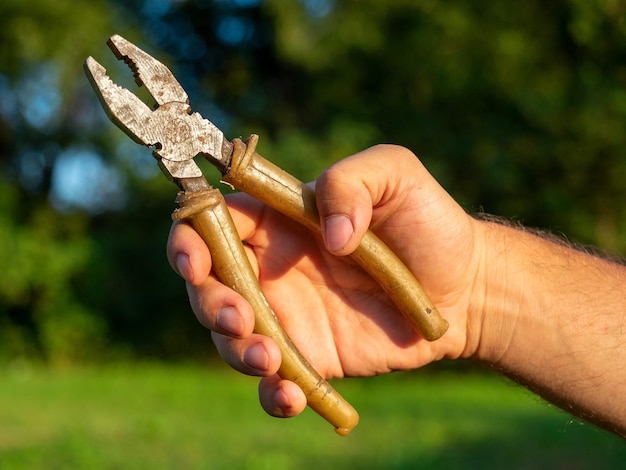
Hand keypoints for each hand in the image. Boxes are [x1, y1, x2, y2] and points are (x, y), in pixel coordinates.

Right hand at [167, 144, 483, 417]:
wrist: (464, 288)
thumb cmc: (427, 222)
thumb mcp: (396, 174)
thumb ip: (351, 181)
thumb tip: (327, 236)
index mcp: (277, 219)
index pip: (210, 222)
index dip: (187, 239)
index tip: (194, 259)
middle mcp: (271, 268)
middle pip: (206, 286)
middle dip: (209, 303)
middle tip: (241, 316)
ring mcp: (287, 315)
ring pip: (229, 339)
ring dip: (236, 352)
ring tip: (272, 358)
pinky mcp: (309, 356)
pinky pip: (274, 382)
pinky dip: (272, 395)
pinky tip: (292, 396)